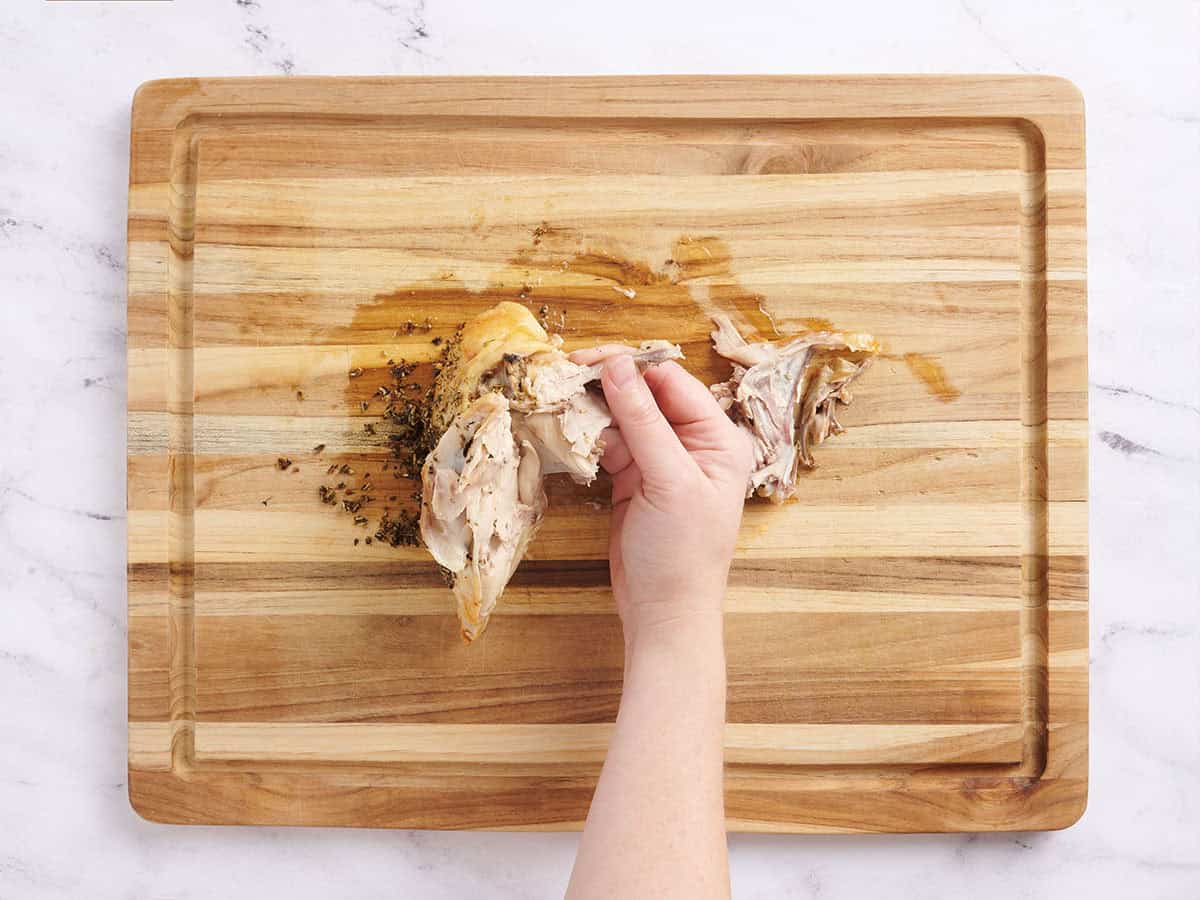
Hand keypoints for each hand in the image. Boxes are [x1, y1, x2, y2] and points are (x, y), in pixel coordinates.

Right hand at [569, 347, 752, 647]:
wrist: (664, 613)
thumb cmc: (682, 554)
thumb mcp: (667, 481)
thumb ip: (643, 421)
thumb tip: (616, 366)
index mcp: (719, 438)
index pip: (671, 382)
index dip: (631, 367)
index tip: (587, 359)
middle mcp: (694, 443)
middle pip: (645, 395)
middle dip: (606, 384)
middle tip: (563, 373)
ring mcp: (662, 461)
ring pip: (622, 417)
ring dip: (592, 408)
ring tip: (558, 397)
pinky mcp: (634, 479)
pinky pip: (610, 443)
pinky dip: (588, 435)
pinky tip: (566, 428)